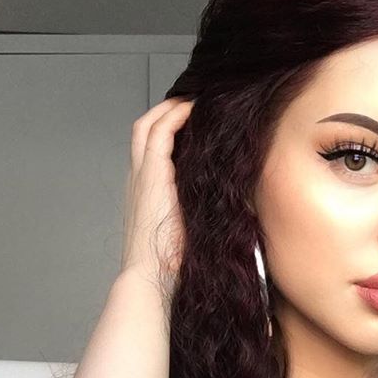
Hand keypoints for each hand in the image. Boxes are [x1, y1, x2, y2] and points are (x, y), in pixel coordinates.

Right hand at [120, 97, 194, 293]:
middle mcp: (139, 179)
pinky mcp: (151, 173)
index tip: (195, 123)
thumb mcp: (191, 231)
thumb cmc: (172, 264)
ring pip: (148, 124)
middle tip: (194, 103)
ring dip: (171, 108)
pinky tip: (195, 110)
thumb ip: (203, 213)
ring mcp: (142, 174)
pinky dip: (176, 115)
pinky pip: (160, 131)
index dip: (170, 130)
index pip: (153, 149)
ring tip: (195, 100)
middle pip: (145, 129)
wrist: (152, 277)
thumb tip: (238, 208)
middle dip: (167, 111)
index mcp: (147, 193)